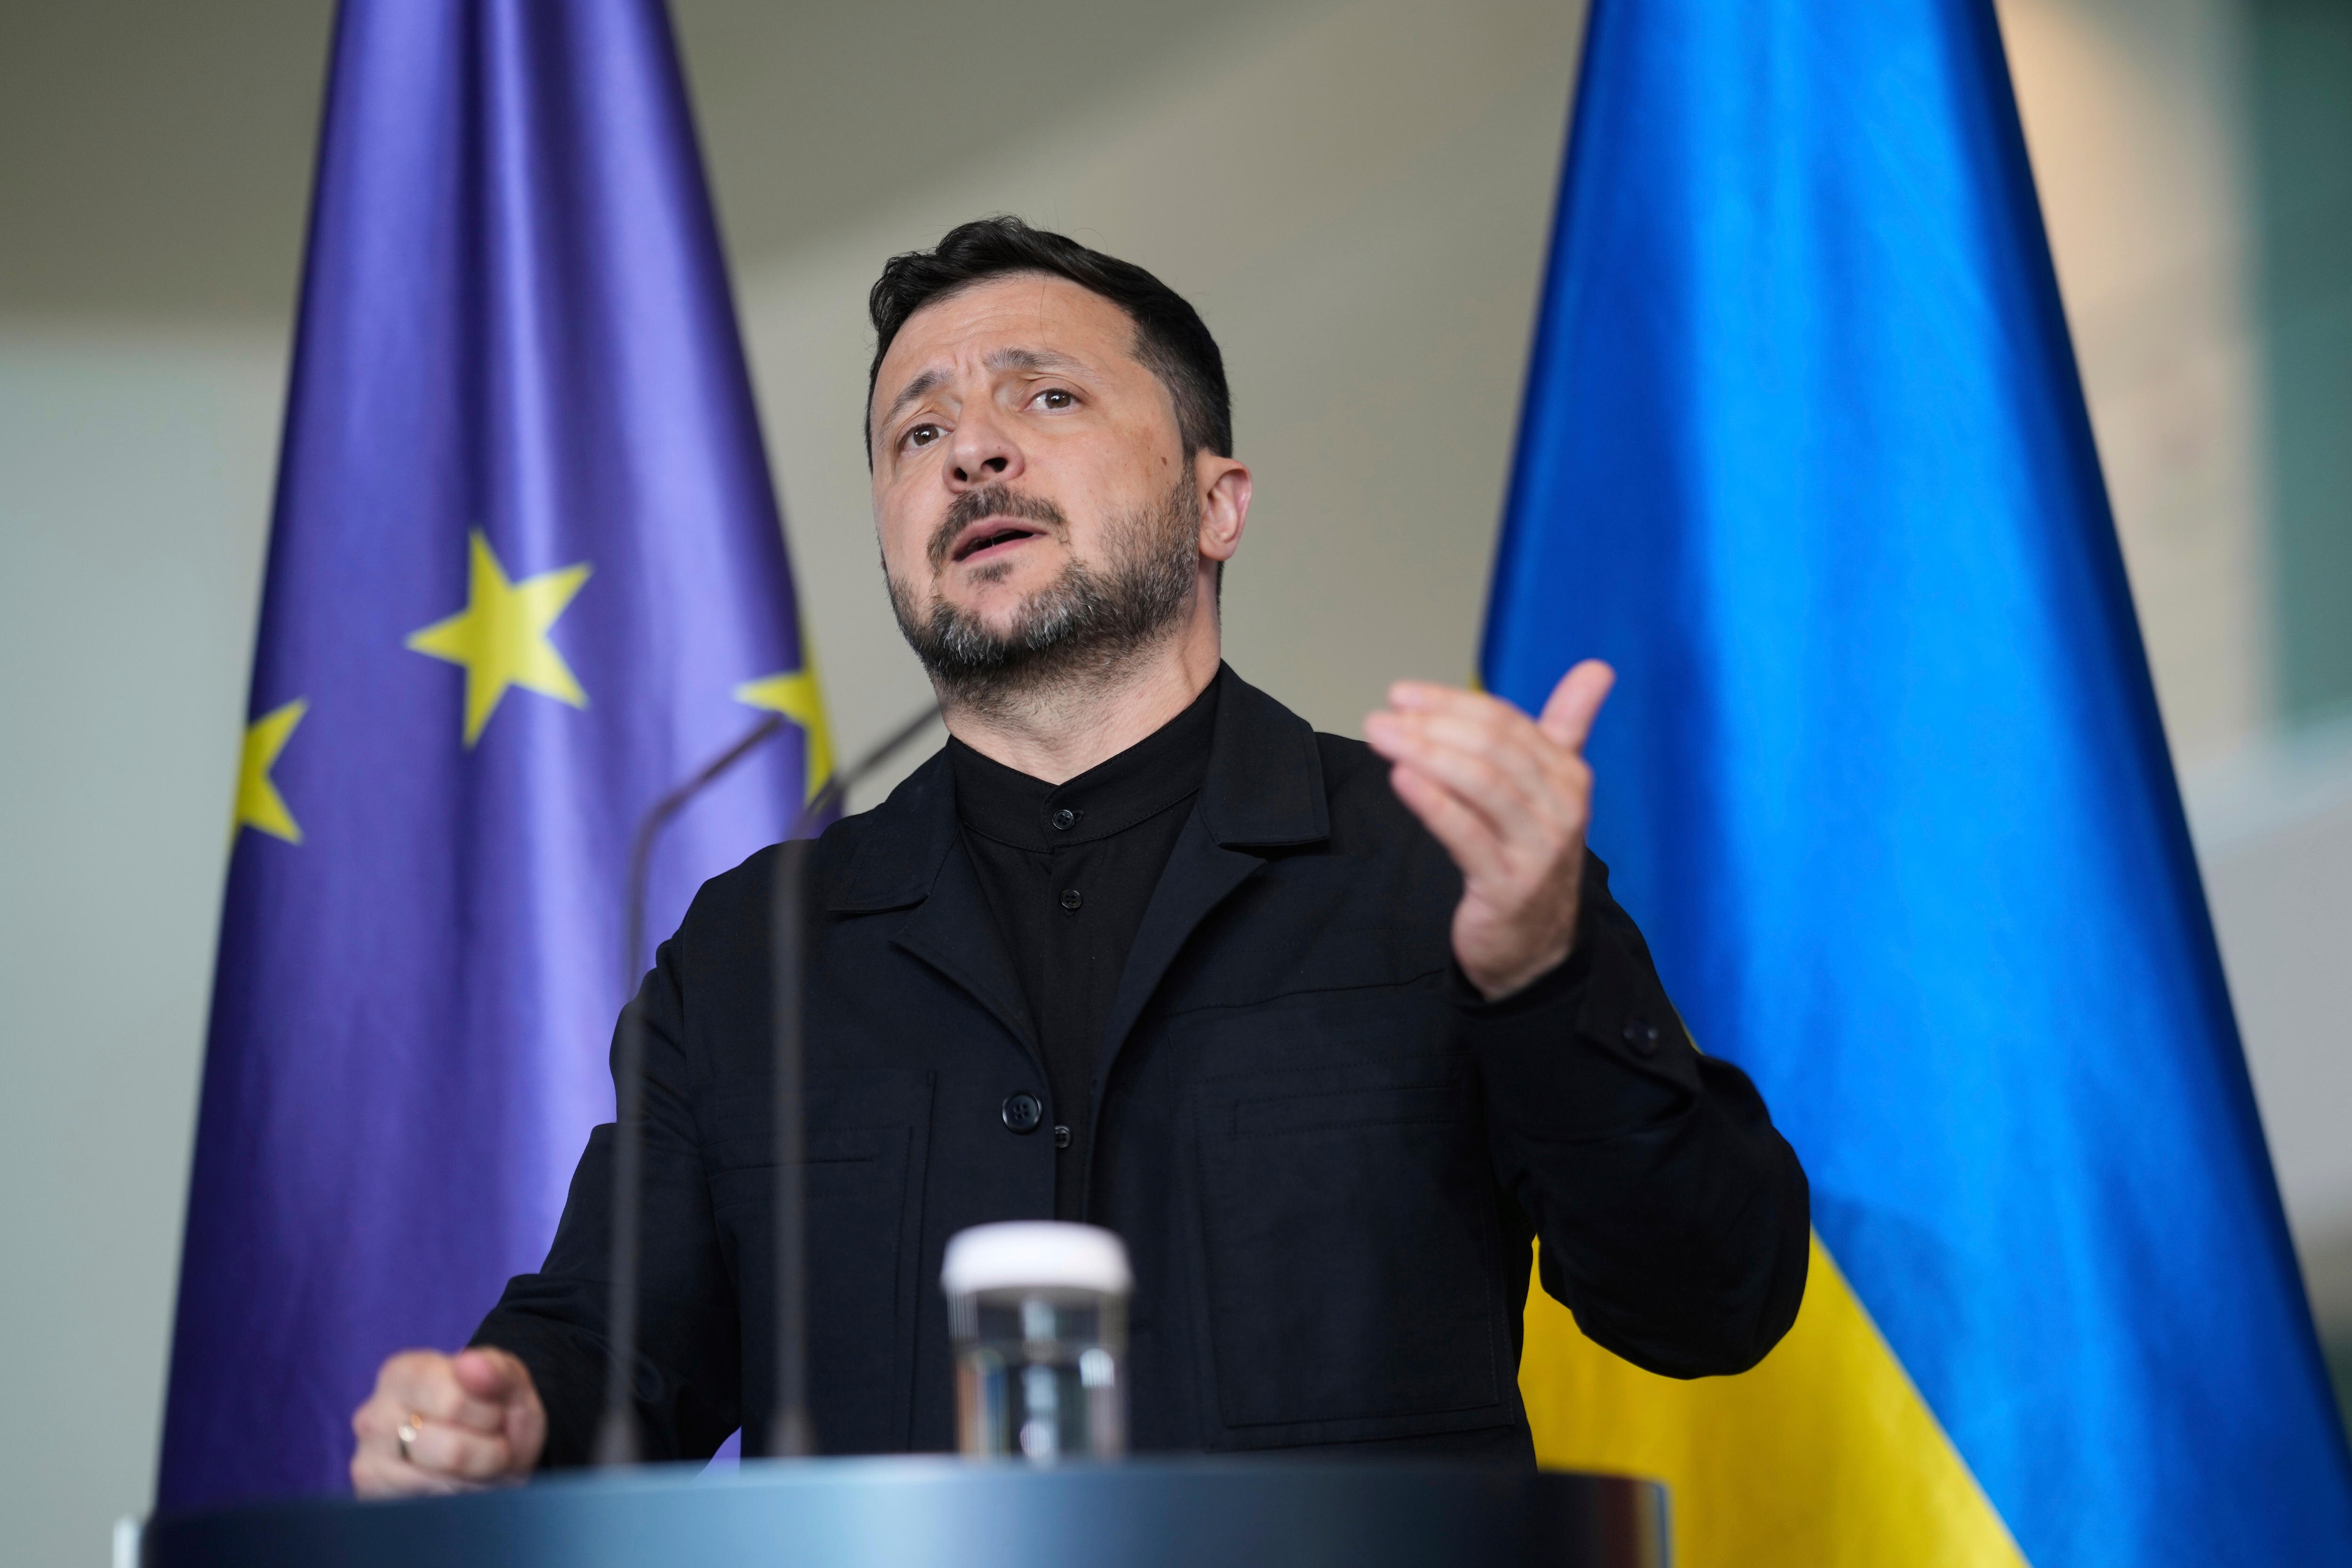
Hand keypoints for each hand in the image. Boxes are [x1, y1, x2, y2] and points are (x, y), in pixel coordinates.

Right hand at [350, 1346, 545, 1497]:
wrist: (489, 1450)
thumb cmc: (494, 1411)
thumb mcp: (510, 1385)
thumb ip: (497, 1370)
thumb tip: (470, 1364)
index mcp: (403, 1373)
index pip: (455, 1404)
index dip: (491, 1416)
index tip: (496, 1414)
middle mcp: (374, 1416)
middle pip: (451, 1451)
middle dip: (489, 1453)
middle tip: (494, 1444)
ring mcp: (368, 1460)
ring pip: (443, 1484)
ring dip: (478, 1480)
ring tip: (480, 1464)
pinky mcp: (373, 1497)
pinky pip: (432, 1508)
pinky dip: (460, 1499)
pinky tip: (459, 1483)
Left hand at [1365, 662, 1615, 1000]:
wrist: (1535, 946)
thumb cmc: (1531, 855)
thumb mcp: (1553, 789)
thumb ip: (1569, 726)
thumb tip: (1598, 668)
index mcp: (1569, 775)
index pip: (1506, 723)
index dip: (1451, 703)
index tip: (1402, 694)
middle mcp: (1560, 808)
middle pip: (1493, 749)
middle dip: (1432, 725)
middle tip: (1381, 718)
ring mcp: (1537, 848)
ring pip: (1480, 785)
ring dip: (1424, 754)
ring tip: (1381, 738)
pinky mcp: (1508, 886)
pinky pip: (1467, 835)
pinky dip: (1433, 803)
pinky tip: (1401, 780)